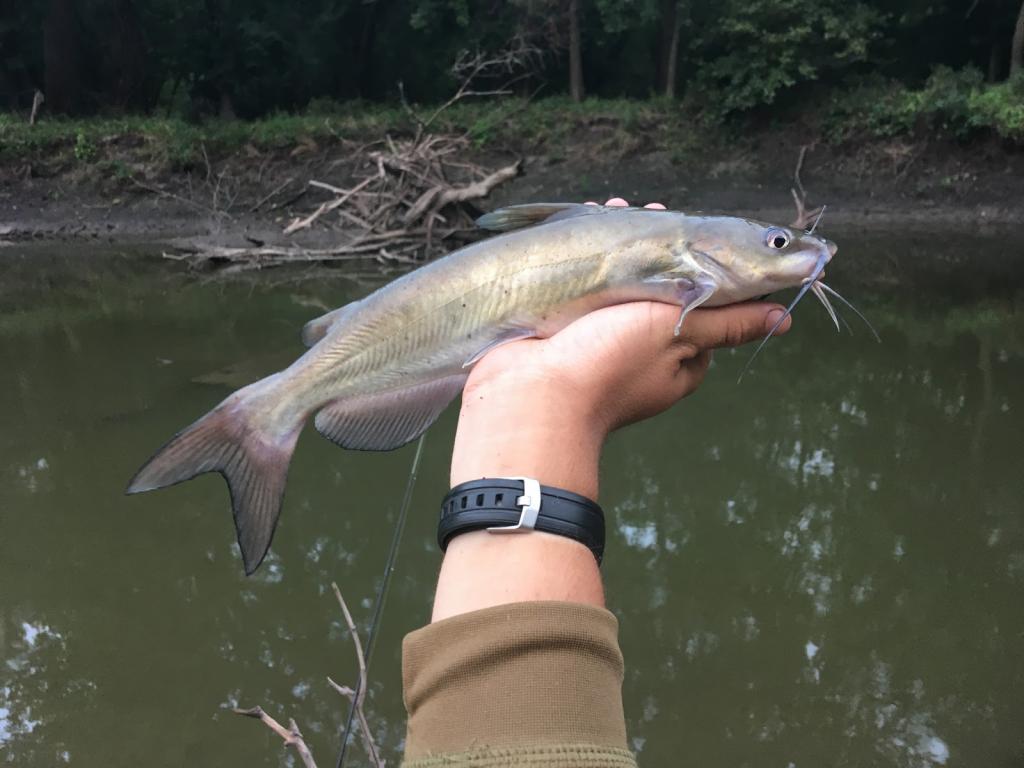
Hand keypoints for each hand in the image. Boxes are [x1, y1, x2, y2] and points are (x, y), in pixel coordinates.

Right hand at [451, 198, 791, 499]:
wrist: (530, 394)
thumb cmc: (611, 362)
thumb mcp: (680, 333)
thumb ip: (729, 322)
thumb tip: (784, 319)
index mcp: (679, 362)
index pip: (706, 307)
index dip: (703, 266)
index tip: (694, 231)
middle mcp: (645, 355)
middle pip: (662, 290)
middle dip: (658, 250)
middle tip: (647, 211)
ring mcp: (602, 346)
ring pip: (623, 286)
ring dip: (622, 248)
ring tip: (613, 210)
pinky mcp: (567, 336)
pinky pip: (588, 290)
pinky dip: (591, 260)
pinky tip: (583, 231)